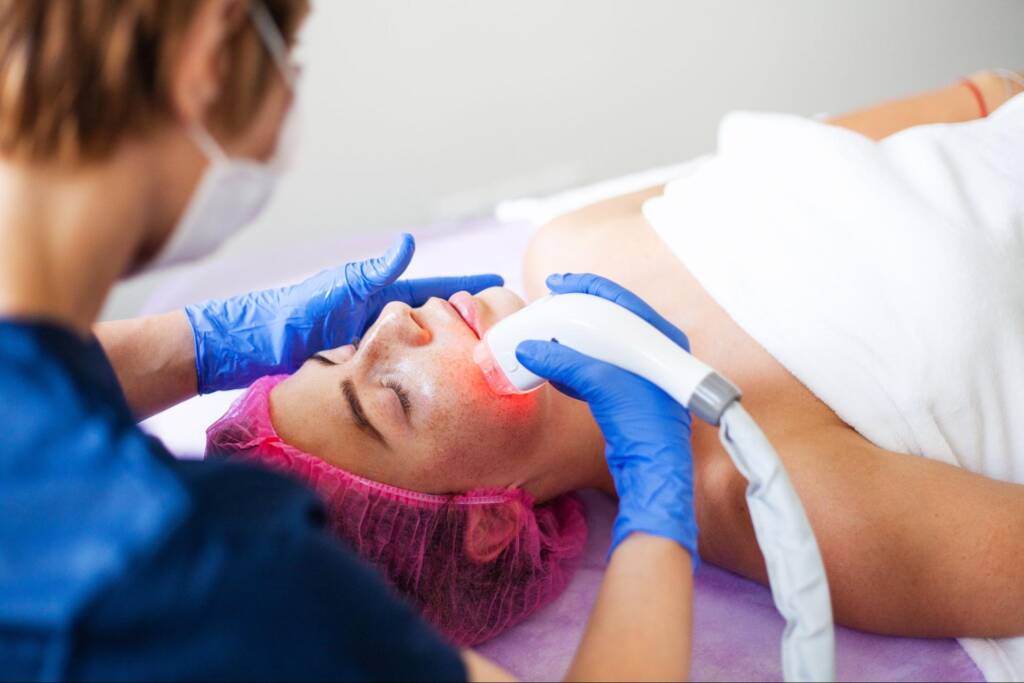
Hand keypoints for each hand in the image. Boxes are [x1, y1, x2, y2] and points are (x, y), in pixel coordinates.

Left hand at [186, 233, 502, 393]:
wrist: (260, 342)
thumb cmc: (297, 312)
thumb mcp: (341, 287)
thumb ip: (376, 271)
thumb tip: (409, 241)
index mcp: (379, 293)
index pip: (433, 287)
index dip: (465, 285)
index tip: (497, 283)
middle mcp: (380, 315)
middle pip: (434, 314)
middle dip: (466, 316)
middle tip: (501, 321)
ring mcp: (372, 338)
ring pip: (421, 340)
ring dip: (449, 342)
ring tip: (482, 347)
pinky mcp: (362, 361)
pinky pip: (402, 361)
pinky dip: (424, 364)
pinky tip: (440, 373)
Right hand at [516, 273, 697, 563]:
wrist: (655, 469)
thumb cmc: (644, 424)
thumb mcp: (602, 384)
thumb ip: (565, 363)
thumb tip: (530, 350)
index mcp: (661, 338)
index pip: (621, 299)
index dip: (588, 287)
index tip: (559, 284)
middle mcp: (656, 351)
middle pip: (608, 320)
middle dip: (575, 316)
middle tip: (548, 310)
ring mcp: (644, 374)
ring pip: (601, 345)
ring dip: (572, 342)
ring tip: (545, 337)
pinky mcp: (630, 396)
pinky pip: (597, 369)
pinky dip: (575, 365)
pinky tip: (555, 369)